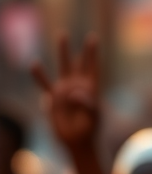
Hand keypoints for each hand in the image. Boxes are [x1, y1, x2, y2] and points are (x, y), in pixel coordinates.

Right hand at [32, 33, 99, 149]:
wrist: (78, 140)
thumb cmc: (90, 127)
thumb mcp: (94, 115)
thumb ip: (88, 102)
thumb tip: (74, 92)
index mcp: (92, 88)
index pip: (93, 67)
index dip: (92, 54)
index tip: (92, 39)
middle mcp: (78, 85)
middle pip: (76, 64)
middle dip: (73, 50)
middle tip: (65, 34)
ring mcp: (65, 90)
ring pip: (62, 68)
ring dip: (61, 54)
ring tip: (58, 40)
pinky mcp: (54, 98)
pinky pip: (45, 84)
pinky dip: (40, 75)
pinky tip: (35, 64)